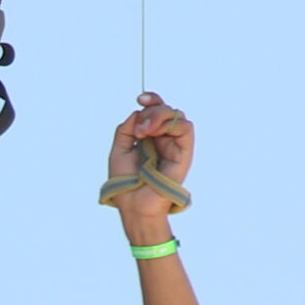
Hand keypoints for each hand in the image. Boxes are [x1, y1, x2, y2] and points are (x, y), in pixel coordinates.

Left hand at [107, 95, 193, 228]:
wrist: (133, 206)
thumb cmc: (125, 183)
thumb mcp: (119, 150)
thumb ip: (126, 128)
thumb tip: (138, 112)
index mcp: (149, 137)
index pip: (156, 111)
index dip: (152, 100)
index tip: (140, 99)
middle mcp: (164, 139)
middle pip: (167, 109)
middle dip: (152, 109)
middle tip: (138, 128)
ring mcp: (174, 146)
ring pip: (177, 115)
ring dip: (159, 116)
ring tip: (143, 131)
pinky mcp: (183, 154)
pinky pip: (185, 128)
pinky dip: (170, 124)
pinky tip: (154, 134)